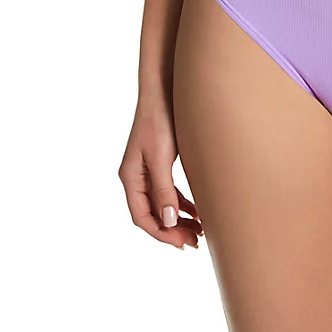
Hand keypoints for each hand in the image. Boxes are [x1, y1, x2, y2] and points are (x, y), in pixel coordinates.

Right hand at [119, 97, 202, 248]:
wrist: (165, 88)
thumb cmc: (160, 119)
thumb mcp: (161, 157)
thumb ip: (164, 190)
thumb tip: (168, 222)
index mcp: (130, 177)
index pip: (142, 217)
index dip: (162, 233)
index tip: (183, 243)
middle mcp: (136, 176)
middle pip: (152, 214)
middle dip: (173, 230)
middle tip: (196, 242)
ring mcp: (148, 168)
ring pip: (162, 203)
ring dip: (179, 218)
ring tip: (200, 230)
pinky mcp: (160, 160)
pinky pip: (169, 190)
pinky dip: (182, 202)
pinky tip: (197, 209)